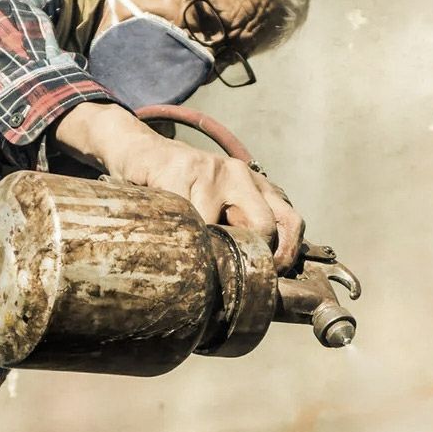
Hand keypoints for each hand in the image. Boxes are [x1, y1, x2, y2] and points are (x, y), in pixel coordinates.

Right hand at [55, 102, 304, 270]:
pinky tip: (172, 242)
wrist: (142, 152)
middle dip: (250, 256)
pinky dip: (181, 239)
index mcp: (257, 185)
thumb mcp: (221, 204)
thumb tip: (256, 278)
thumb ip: (240, 229)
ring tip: (193, 261)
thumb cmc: (183, 187)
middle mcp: (241, 174)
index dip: (286, 255)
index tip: (271, 279)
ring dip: (206, 253)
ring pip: (219, 230)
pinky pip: (188, 219)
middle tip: (233, 276)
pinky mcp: (181, 171)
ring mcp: (212, 171)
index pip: (290, 222)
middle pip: (264, 225)